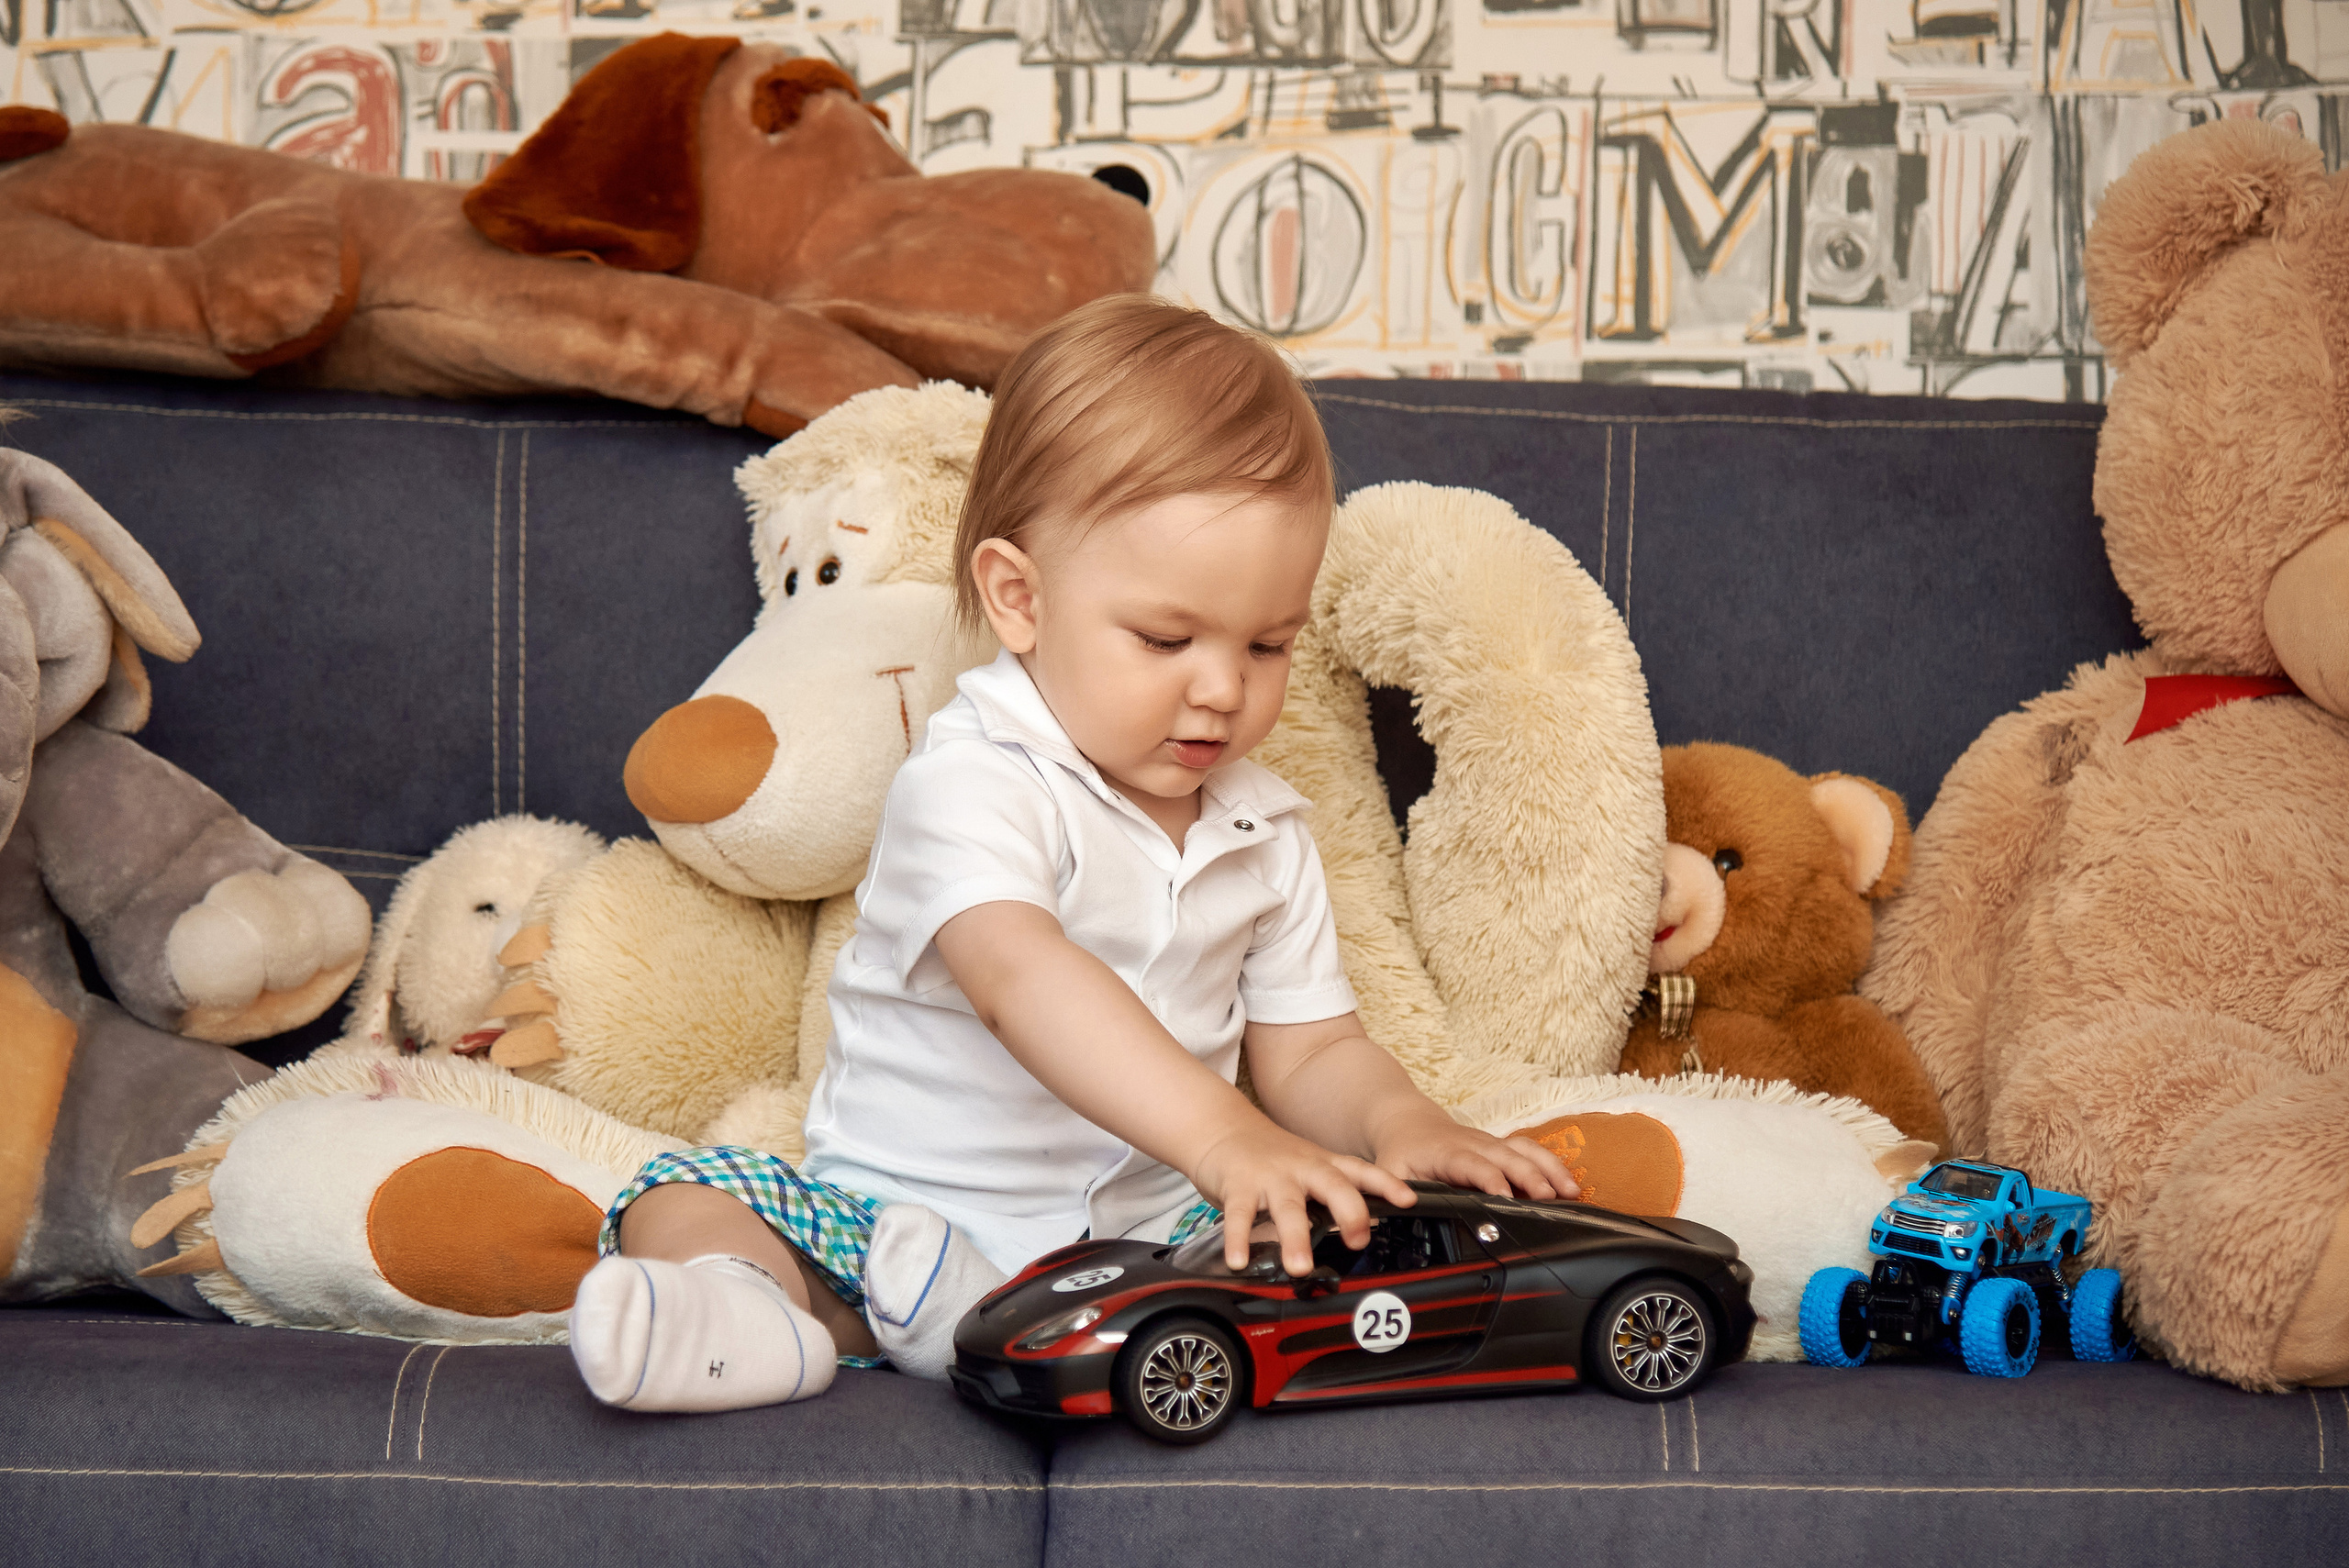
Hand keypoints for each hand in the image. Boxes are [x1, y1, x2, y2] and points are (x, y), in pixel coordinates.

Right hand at [1191, 1121, 1414, 1276]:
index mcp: (1322, 1165)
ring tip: (1299, 1268)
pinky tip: (1238, 1261)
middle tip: (1358, 1240)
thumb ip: (1331, 1197)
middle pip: (1332, 1186)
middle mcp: (1301, 1169)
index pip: (1361, 1172)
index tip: (1408, 1200)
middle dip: (1349, 1212)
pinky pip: (1239, 1215)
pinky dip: (1238, 1239)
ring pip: (1287, 1207)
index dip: (1387, 1184)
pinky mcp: (1238, 1186)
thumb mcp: (1307, 1168)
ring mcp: (1270, 1177)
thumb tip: (1362, 1231)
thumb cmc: (1269, 1156)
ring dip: (1294, 1238)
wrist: (1222, 1127)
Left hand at [1368, 1107, 1576, 1201]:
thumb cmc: (1400, 1153)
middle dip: (1529, 1175)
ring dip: (1548, 1169)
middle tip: (1549, 1198)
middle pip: (1506, 1156)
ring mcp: (1489, 1143)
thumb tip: (1391, 1220)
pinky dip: (1551, 1164)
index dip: (1489, 1179)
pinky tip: (1569, 1185)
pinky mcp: (1500, 1146)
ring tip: (1571, 1192)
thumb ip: (1393, 1197)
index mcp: (1445, 1153)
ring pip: (1524, 1151)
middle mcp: (1472, 1144)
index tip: (1505, 1197)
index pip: (1471, 1164)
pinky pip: (1530, 1150)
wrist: (1406, 1121)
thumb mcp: (1389, 1174)